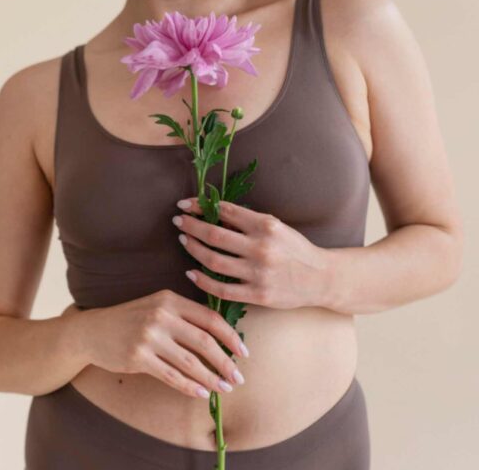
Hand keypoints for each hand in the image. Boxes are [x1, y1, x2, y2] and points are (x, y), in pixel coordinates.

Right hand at [77, 290, 246, 399]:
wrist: (92, 331)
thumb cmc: (130, 320)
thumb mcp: (156, 306)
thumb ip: (184, 316)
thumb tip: (222, 339)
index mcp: (169, 300)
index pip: (210, 318)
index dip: (231, 337)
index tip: (244, 354)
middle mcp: (160, 315)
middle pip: (205, 341)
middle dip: (226, 362)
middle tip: (238, 378)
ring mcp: (148, 337)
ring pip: (190, 362)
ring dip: (211, 378)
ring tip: (224, 388)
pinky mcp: (138, 357)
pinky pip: (171, 376)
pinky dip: (190, 386)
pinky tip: (201, 393)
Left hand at [174, 197, 333, 309]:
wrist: (321, 278)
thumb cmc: (295, 249)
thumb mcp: (276, 227)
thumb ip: (248, 222)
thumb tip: (212, 212)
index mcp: (266, 226)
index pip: (225, 211)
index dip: (200, 206)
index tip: (185, 204)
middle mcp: (261, 248)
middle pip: (214, 235)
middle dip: (191, 226)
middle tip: (178, 221)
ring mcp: (259, 272)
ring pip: (213, 260)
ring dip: (193, 249)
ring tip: (184, 240)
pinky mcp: (258, 294)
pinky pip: (222, 289)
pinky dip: (202, 281)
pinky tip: (191, 273)